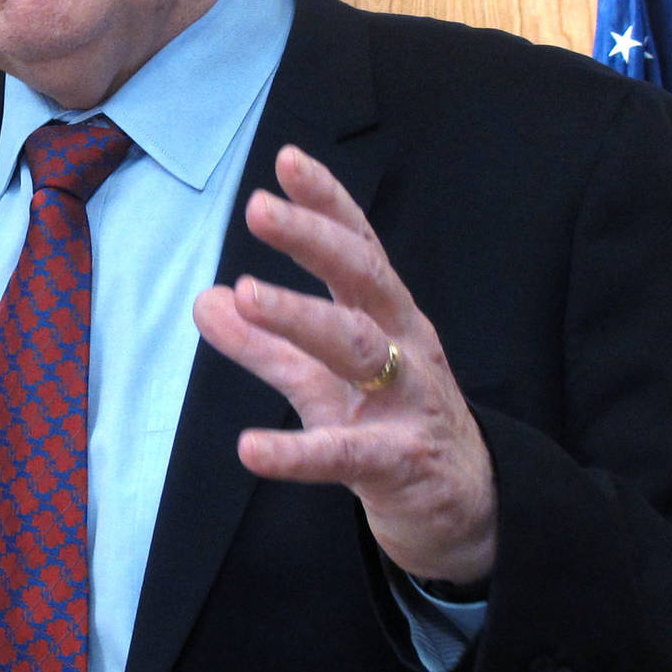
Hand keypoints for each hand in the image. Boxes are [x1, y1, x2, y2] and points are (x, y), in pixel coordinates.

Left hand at [192, 145, 496, 586]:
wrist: (466, 511)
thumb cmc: (392, 428)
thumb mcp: (322, 382)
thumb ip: (265, 346)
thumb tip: (205, 300)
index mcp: (387, 318)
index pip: (358, 248)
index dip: (326, 204)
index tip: (288, 159)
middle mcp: (404, 347)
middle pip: (363, 279)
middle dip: (313, 239)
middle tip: (258, 206)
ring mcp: (407, 402)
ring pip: (359, 348)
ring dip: (301, 317)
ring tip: (246, 294)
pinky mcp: (400, 463)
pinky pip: (346, 453)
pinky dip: (298, 452)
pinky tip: (251, 448)